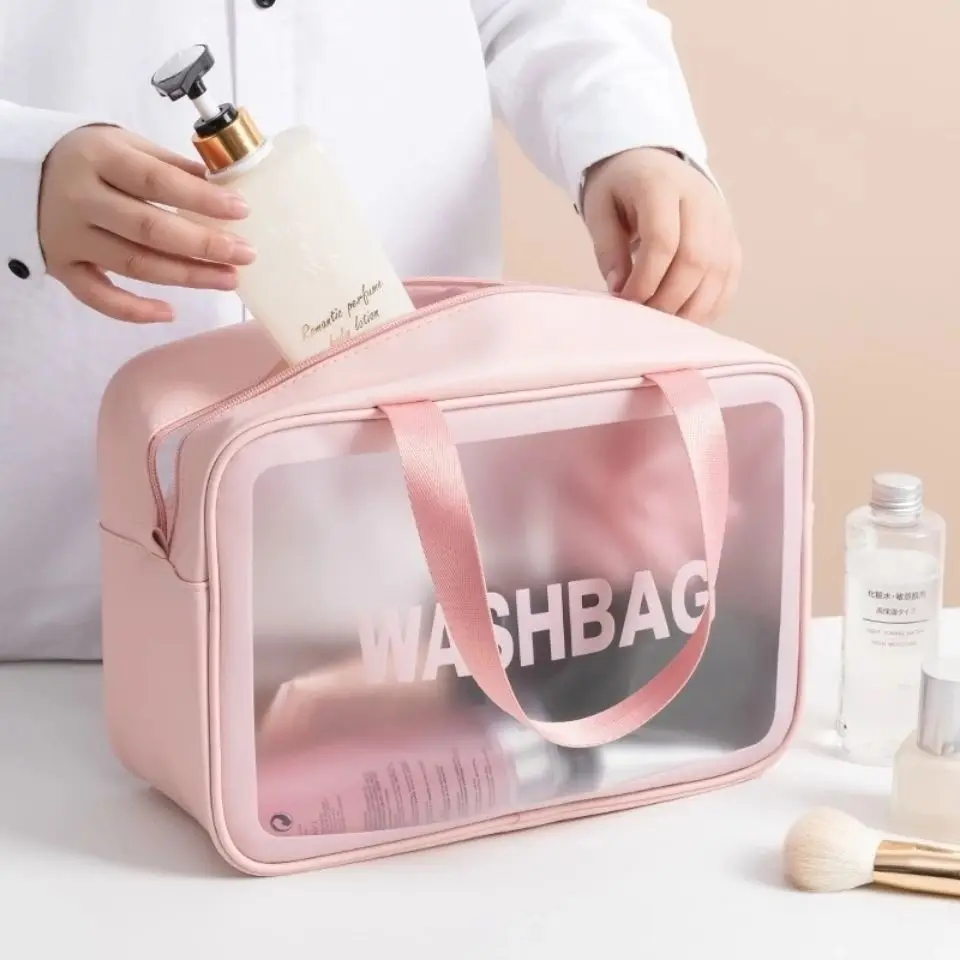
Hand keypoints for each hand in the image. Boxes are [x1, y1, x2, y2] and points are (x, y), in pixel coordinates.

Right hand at [39, 125, 255, 323]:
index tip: (241, 209)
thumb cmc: (88, 158)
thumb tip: (221, 185)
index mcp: (100, 159)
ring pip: (135, 264)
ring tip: (228, 278)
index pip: (157, 181)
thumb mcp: (124, 144)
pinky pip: (98, 296)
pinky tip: (170, 312)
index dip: (201, 198)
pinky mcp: (61, 267)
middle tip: (246, 254)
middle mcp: (81, 199)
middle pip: (150, 229)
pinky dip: (133, 310)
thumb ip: (169, 165)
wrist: (18, 172)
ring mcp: (70, 237)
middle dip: (204, 244)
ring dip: (187, 276)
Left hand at [582, 147, 740, 324]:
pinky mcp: (730, 238)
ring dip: (691, 308)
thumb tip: (620, 291)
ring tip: (662, 323)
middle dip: (668, 299)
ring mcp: (721, 219)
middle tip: (644, 318)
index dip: (645, 279)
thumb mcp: (599, 209)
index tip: (625, 301)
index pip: (663, 240)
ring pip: (717, 272)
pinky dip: (711, 305)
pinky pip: (729, 277)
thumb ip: (608, 249)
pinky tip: (686, 318)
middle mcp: (701, 200)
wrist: (652, 163)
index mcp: (662, 185)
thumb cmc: (620, 188)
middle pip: (696, 259)